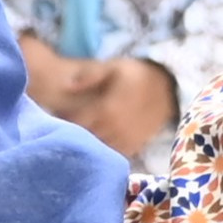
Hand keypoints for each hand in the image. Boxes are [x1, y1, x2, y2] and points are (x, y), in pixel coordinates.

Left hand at [19, 35, 180, 159]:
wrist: (168, 89)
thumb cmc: (137, 76)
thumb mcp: (113, 67)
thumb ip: (89, 76)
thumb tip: (67, 86)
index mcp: (105, 110)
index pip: (74, 123)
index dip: (62, 122)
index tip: (54, 117)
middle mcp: (114, 129)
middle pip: (84, 139)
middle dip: (72, 136)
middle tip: (61, 131)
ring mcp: (124, 140)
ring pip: (98, 150)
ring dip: (87, 146)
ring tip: (77, 140)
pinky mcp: (133, 147)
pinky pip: (112, 155)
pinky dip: (103, 153)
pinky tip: (97, 146)